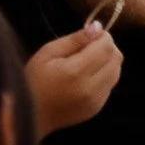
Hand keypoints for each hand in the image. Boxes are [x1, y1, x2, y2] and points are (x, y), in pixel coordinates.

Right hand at [22, 23, 122, 139]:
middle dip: (107, 48)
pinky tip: (86, 78)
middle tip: (89, 48)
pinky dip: (104, 77)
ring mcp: (96, 101)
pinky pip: (110, 86)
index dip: (102, 36)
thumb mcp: (48, 52)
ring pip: (117, 72)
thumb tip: (98, 27)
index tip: (90, 36)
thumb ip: (75, 39)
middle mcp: (91, 88)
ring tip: (87, 63)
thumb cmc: (33, 80)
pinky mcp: (96, 109)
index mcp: (76, 72)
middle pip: (117, 58)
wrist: (27, 117)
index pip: (107, 46)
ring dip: (108, 62)